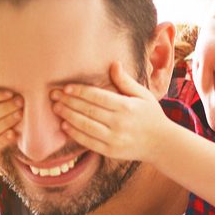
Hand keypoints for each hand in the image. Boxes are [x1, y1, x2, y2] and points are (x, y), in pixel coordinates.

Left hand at [52, 61, 172, 163]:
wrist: (160, 144)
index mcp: (126, 107)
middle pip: (88, 110)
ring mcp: (114, 139)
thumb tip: (114, 64)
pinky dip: (75, 133)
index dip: (80, 92)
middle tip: (53, 95)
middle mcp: (119, 123)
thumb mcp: (143, 95)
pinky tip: (65, 125)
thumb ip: (125, 81)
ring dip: (68, 116)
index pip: (98, 97)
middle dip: (69, 102)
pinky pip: (88, 142)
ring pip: (85, 126)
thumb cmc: (151, 115)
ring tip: (56, 108)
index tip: (66, 87)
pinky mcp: (110, 151)